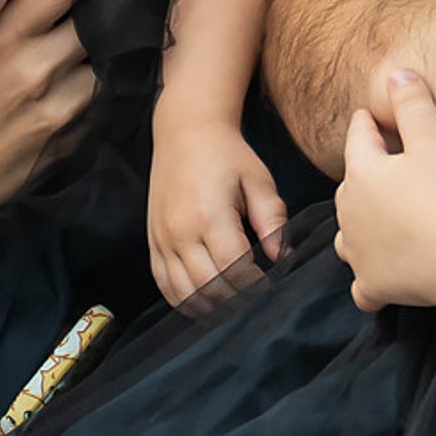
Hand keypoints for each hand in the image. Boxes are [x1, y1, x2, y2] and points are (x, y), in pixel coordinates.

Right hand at [148, 120, 286, 306]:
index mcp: (210, 215)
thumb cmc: (227, 155)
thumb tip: (281, 258)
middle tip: (255, 299)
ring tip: (233, 303)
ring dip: (210, 305)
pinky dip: (183, 299)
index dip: (256, 286)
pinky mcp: (153, 239)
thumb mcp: (259, 180)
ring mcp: (162, 237)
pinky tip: (204, 300)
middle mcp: (180, 230)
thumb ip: (273, 220)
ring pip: (184, 292)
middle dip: (236, 300)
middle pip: (209, 286)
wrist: (184, 131)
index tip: (270, 286)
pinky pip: (164, 283)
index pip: (234, 269)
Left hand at [335, 69, 435, 310]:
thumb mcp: (434, 140)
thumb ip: (414, 105)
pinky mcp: (374, 285)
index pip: (358, 139)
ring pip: (348, 238)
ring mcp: (359, 251)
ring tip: (372, 226)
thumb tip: (398, 71)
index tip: (365, 117)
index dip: (364, 126)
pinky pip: (364, 289)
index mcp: (362, 172)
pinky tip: (374, 285)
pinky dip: (369, 284)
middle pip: (350, 188)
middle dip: (362, 178)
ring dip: (358, 230)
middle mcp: (350, 212)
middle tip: (380, 172)